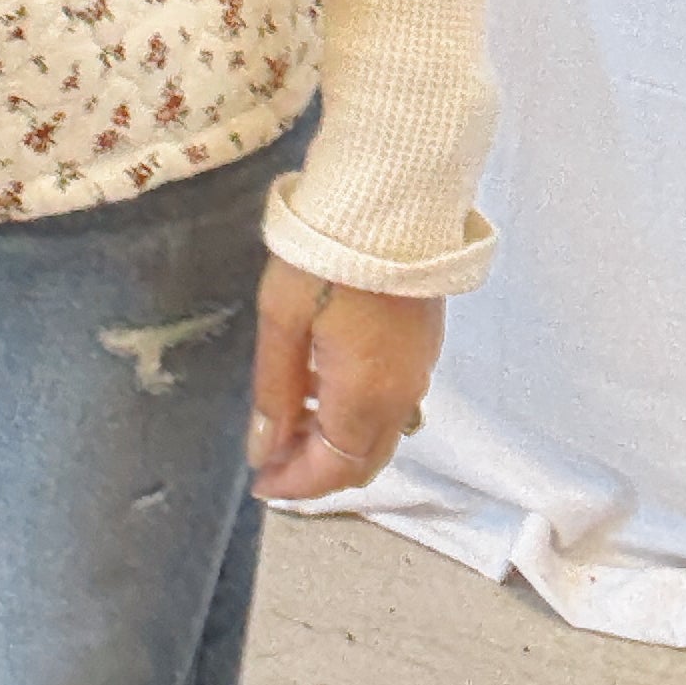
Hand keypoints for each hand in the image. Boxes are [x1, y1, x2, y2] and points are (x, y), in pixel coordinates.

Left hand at [245, 257, 442, 501]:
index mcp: (365, 395)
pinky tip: (323, 390)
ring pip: (380, 435)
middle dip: (318, 473)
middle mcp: (401, 395)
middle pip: (363, 461)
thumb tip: (265, 451)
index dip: (296, 485)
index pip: (334, 469)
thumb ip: (275, 390)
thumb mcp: (281, 319)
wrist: (388, 198)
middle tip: (273, 461)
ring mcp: (419, 370)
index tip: (261, 485)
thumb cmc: (322, 257)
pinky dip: (357, 417)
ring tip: (290, 426)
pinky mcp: (424, 344)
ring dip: (338, 445)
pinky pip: (392, 406)